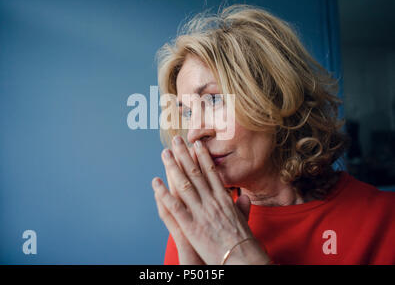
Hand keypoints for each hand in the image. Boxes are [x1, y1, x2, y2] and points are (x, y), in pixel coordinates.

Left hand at [152, 135, 270, 264]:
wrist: (243, 259)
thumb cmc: (244, 241)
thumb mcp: (244, 220)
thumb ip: (241, 207)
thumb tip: (244, 197)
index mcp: (223, 198)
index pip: (211, 172)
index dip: (202, 156)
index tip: (196, 144)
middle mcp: (211, 201)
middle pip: (195, 172)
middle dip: (184, 155)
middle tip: (176, 140)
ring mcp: (200, 212)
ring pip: (183, 184)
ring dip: (172, 167)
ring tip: (165, 153)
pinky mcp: (190, 226)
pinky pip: (174, 207)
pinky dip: (163, 193)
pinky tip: (155, 182)